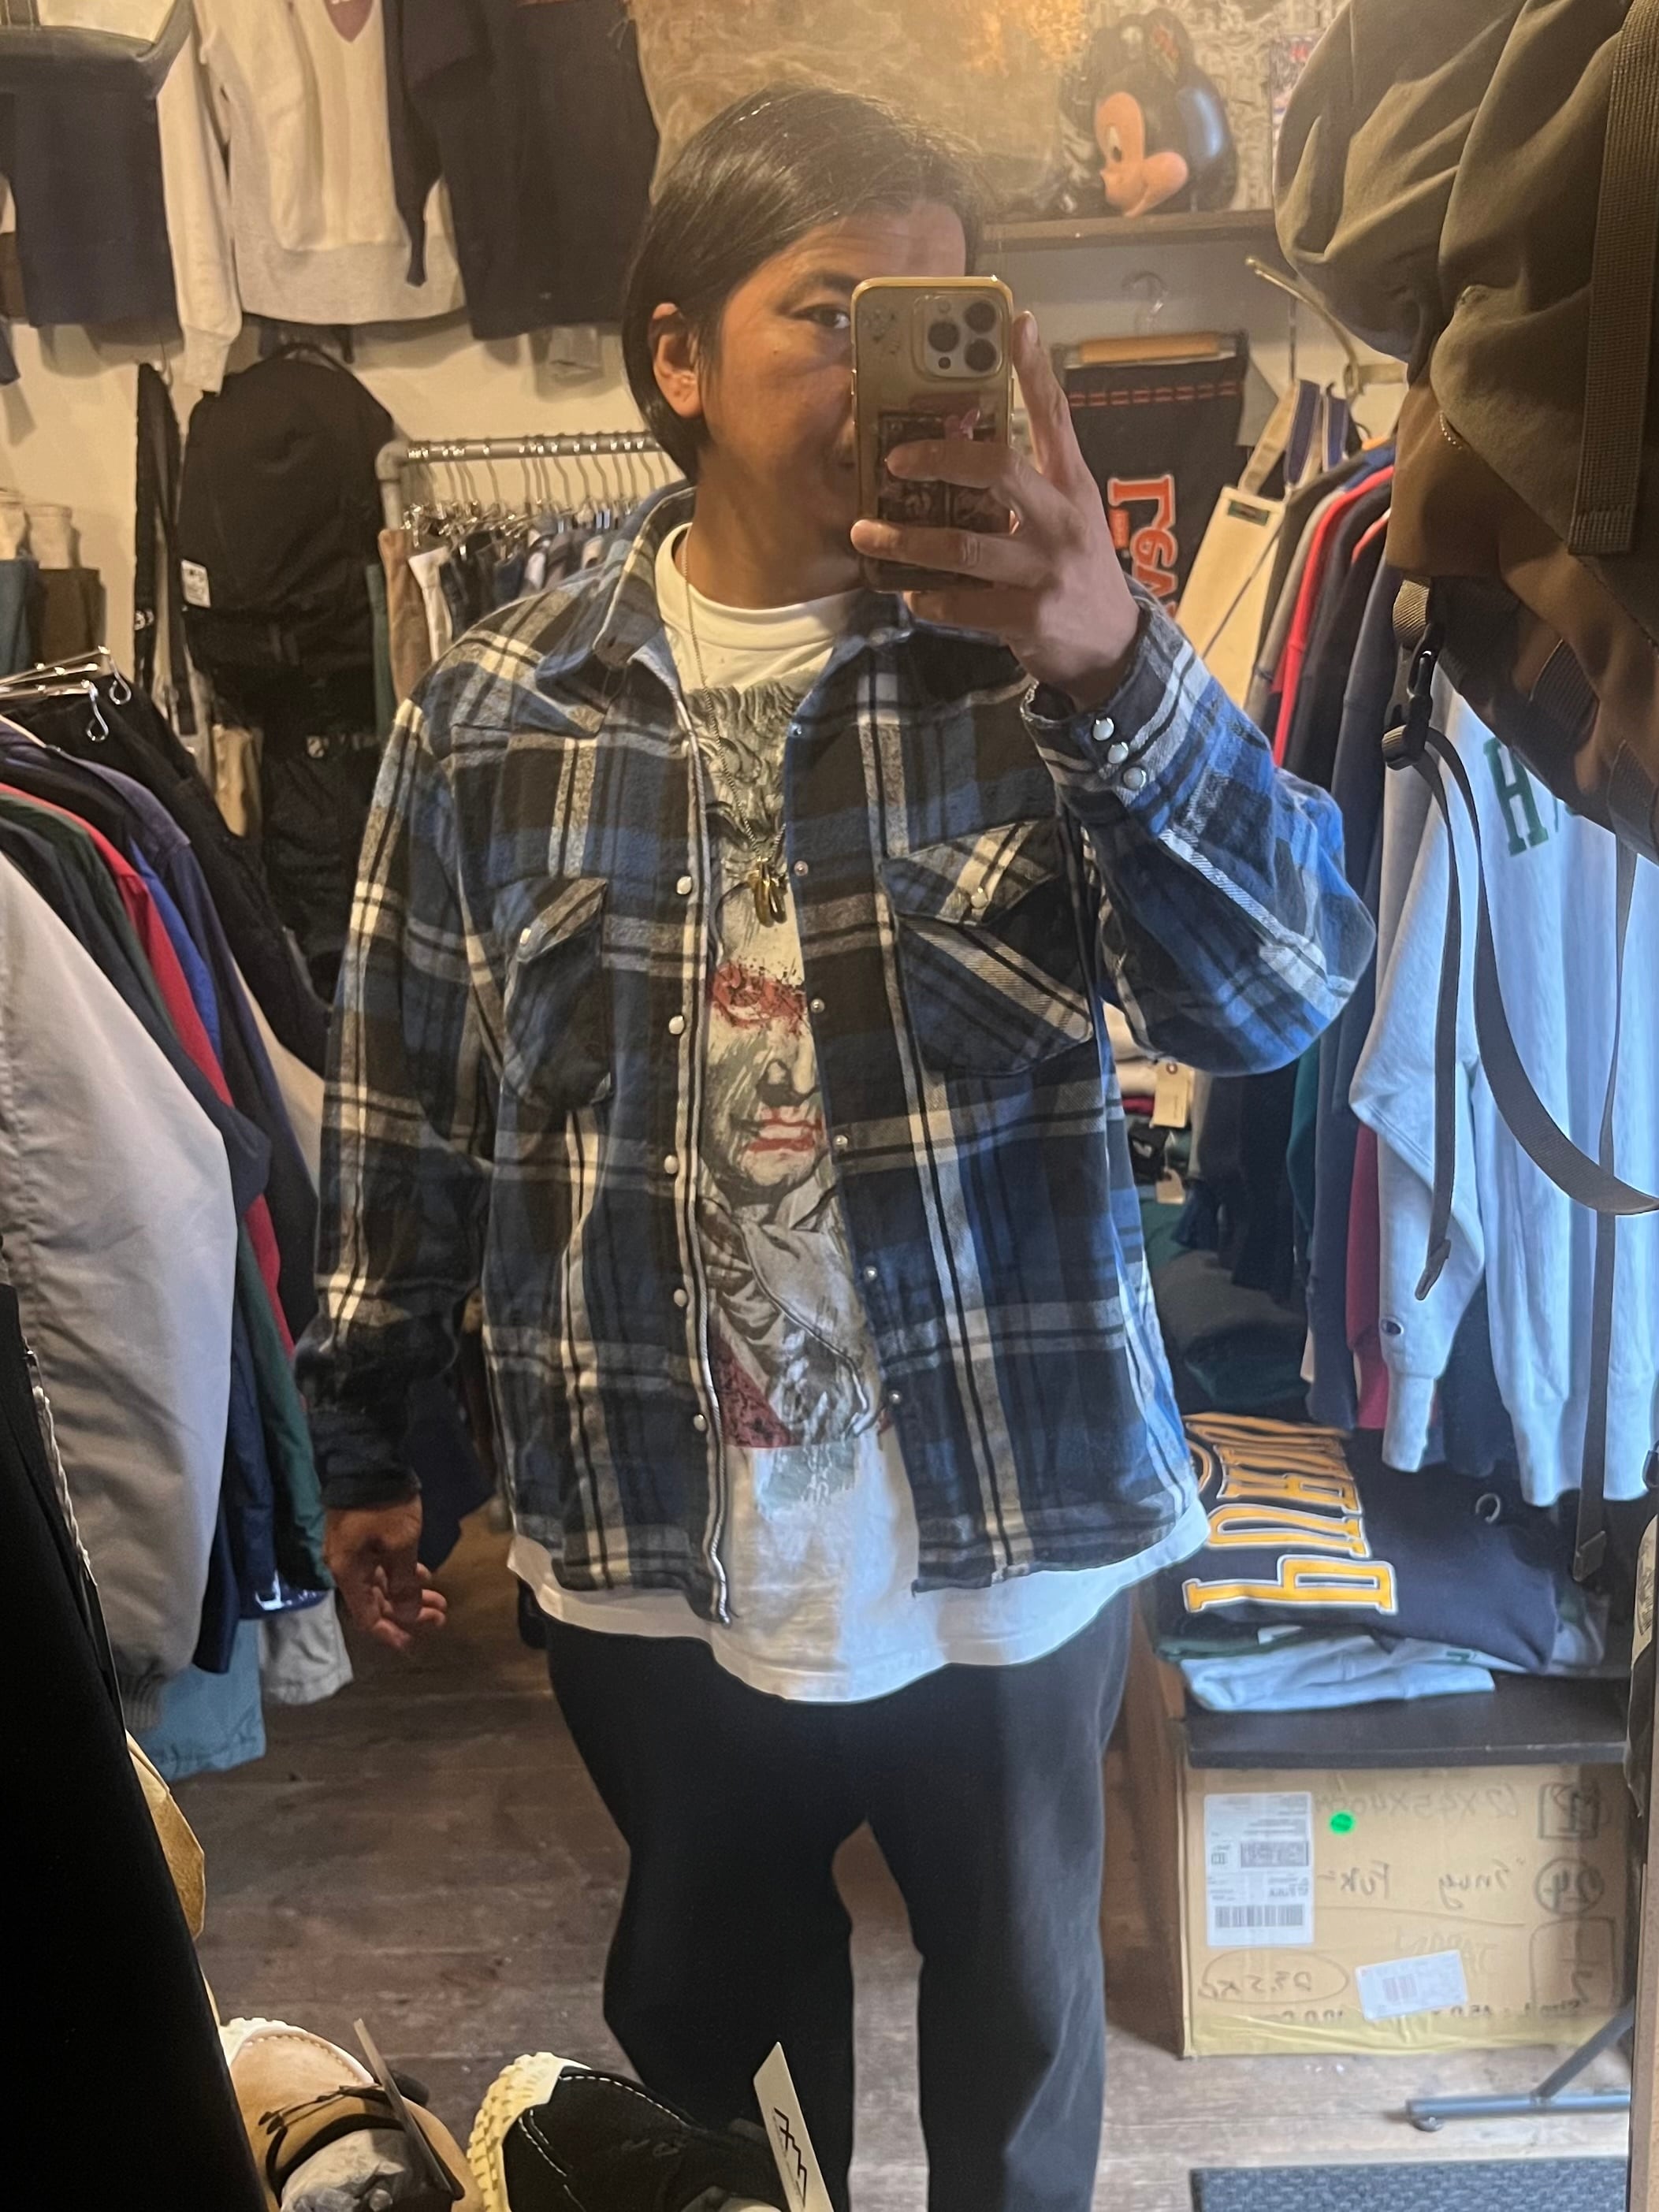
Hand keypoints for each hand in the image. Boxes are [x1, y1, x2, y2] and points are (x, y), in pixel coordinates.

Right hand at [324, 1500, 447, 1651]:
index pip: (366, 1615)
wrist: (367, 1459)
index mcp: (348, 1572)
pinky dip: (402, 1574)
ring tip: (440, 1601)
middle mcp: (346, 1566)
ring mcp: (353, 1550)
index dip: (389, 1632)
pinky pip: (381, 1565)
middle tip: (440, 1617)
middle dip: (408, 1613)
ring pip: (382, 1583)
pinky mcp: (362, 1537)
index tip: (412, 1644)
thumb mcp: (401, 1545)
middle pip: (376, 1601)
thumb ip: (403, 1584)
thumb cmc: (385, 1505)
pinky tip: (424, 1576)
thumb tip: (405, 1616)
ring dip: (409, 1594)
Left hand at [850, 312, 1139, 709]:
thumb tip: (968, 438)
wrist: (1110, 646)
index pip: (1055, 417)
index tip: (1016, 323)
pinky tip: (910, 593)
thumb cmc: (1075, 569)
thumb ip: (1029, 479)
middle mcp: (1061, 520)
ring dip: (906, 540)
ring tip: (866, 533)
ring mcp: (1045, 570)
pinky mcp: (1027, 617)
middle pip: (997, 468)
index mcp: (1073, 486)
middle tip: (893, 461)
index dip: (1035, 370)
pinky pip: (959, 604)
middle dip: (938, 458)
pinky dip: (925, 598)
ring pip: (963, 546)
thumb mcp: (1070, 514)